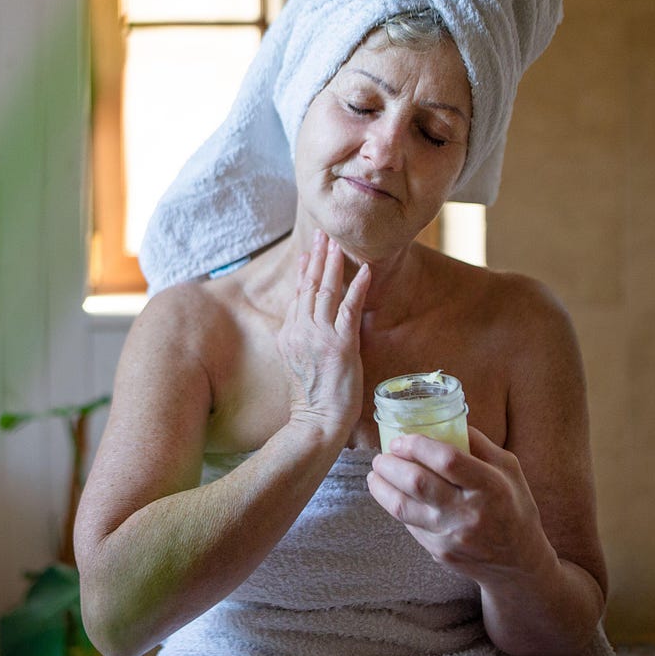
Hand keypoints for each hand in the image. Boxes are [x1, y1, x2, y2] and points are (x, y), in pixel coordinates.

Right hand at [277, 230, 370, 441]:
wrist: (317, 422)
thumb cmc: (314, 401)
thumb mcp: (299, 364)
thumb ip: (303, 341)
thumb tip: (310, 328)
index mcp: (290, 334)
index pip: (297, 295)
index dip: (305, 271)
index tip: (308, 252)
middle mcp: (301, 330)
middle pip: (309, 285)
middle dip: (317, 257)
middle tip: (323, 234)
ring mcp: (319, 335)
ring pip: (326, 290)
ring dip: (333, 263)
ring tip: (338, 242)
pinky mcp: (340, 343)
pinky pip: (349, 307)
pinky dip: (358, 287)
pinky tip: (365, 270)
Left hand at [367, 427, 554, 585]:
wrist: (518, 563)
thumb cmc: (513, 506)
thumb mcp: (508, 468)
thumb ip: (477, 443)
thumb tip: (443, 420)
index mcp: (490, 486)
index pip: (447, 460)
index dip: (418, 446)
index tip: (401, 439)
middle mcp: (469, 513)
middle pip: (417, 482)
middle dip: (391, 464)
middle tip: (382, 456)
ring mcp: (452, 536)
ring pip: (403, 507)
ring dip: (381, 486)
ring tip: (376, 474)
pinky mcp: (440, 553)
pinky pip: (409, 524)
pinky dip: (397, 506)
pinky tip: (394, 495)